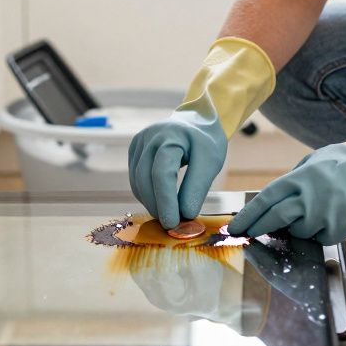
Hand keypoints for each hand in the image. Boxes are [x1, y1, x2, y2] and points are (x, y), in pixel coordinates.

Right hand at [127, 107, 228, 228]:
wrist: (196, 121)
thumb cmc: (206, 142)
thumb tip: (185, 214)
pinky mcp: (134, 149)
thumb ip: (197, 187)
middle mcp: (150, 136)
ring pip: (137, 180)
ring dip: (150, 202)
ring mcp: (139, 142)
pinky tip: (159, 203)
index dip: (166, 200)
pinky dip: (146, 194)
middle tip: (172, 225)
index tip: (173, 223)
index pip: (162, 172)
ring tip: (167, 215)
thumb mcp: (211, 161)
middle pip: (146, 178)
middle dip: (157, 205)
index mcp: (172, 136)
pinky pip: (135, 178)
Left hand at [227, 143, 345, 244]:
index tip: (235, 227)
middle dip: (259, 228)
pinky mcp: (341, 228)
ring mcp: (325, 214)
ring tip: (317, 211)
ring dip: (301, 227)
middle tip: (249, 234)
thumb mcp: (315, 160)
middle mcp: (310, 196)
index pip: (266, 200)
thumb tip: (275, 199)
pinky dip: (323, 232)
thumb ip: (294, 178)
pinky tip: (335, 217)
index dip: (248, 216)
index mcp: (300, 177)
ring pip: (300, 232)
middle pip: (276, 218)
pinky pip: (322, 238)